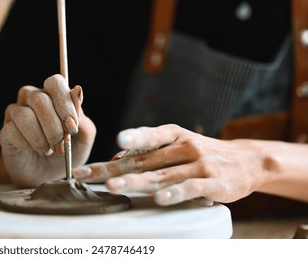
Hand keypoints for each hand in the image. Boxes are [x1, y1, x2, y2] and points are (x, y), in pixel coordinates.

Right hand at [0, 74, 95, 187]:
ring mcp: (16, 113)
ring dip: (40, 138)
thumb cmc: (65, 154)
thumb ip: (83, 118)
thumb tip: (78, 91)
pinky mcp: (5, 130)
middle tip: (61, 146)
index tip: (72, 128)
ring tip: (47, 150)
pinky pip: (12, 130)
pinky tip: (31, 149)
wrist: (46, 177)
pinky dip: (26, 144)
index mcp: (54, 96)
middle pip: (39, 99)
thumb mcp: (83, 140)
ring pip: (25, 115)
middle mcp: (33, 99)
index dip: (64, 104)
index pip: (55, 83)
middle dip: (54, 126)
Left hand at [73, 124, 272, 205]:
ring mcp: (198, 165)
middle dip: (113, 169)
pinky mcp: (212, 183)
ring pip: (161, 175)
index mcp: (174, 134)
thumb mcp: (178, 145)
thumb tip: (115, 160)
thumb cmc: (202, 154)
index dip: (132, 138)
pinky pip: (188, 189)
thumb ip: (149, 151)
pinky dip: (173, 194)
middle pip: (144, 160)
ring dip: (135, 182)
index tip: (115, 141)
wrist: (246, 161)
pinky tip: (158, 199)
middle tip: (88, 175)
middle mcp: (185, 146)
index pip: (148, 136)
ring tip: (113, 187)